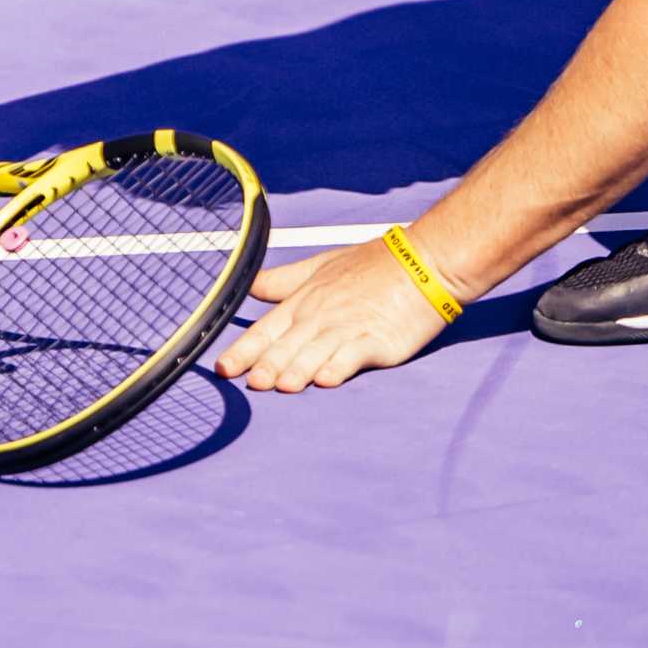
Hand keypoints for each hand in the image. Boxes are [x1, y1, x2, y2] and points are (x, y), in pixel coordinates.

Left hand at [216, 236, 449, 391]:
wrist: (424, 261)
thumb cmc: (373, 265)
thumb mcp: (322, 265)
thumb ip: (283, 281)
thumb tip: (249, 284)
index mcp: (306, 300)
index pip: (267, 329)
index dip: (244, 349)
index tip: (223, 369)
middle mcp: (323, 315)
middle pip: (289, 345)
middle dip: (269, 366)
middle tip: (252, 384)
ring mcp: (351, 327)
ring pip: (318, 351)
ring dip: (299, 369)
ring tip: (283, 386)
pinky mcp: (379, 339)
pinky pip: (355, 354)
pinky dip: (340, 366)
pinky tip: (328, 380)